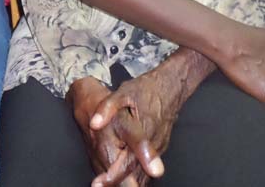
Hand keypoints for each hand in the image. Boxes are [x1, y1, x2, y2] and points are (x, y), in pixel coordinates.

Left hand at [89, 61, 194, 186]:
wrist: (170, 87)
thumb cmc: (145, 89)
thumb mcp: (124, 92)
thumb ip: (108, 108)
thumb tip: (93, 123)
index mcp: (143, 132)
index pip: (128, 159)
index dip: (113, 173)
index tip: (100, 183)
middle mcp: (154, 144)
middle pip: (136, 171)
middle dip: (118, 183)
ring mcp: (159, 147)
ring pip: (144, 172)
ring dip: (129, 183)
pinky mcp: (161, 147)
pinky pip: (148, 166)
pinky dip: (137, 176)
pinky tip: (126, 182)